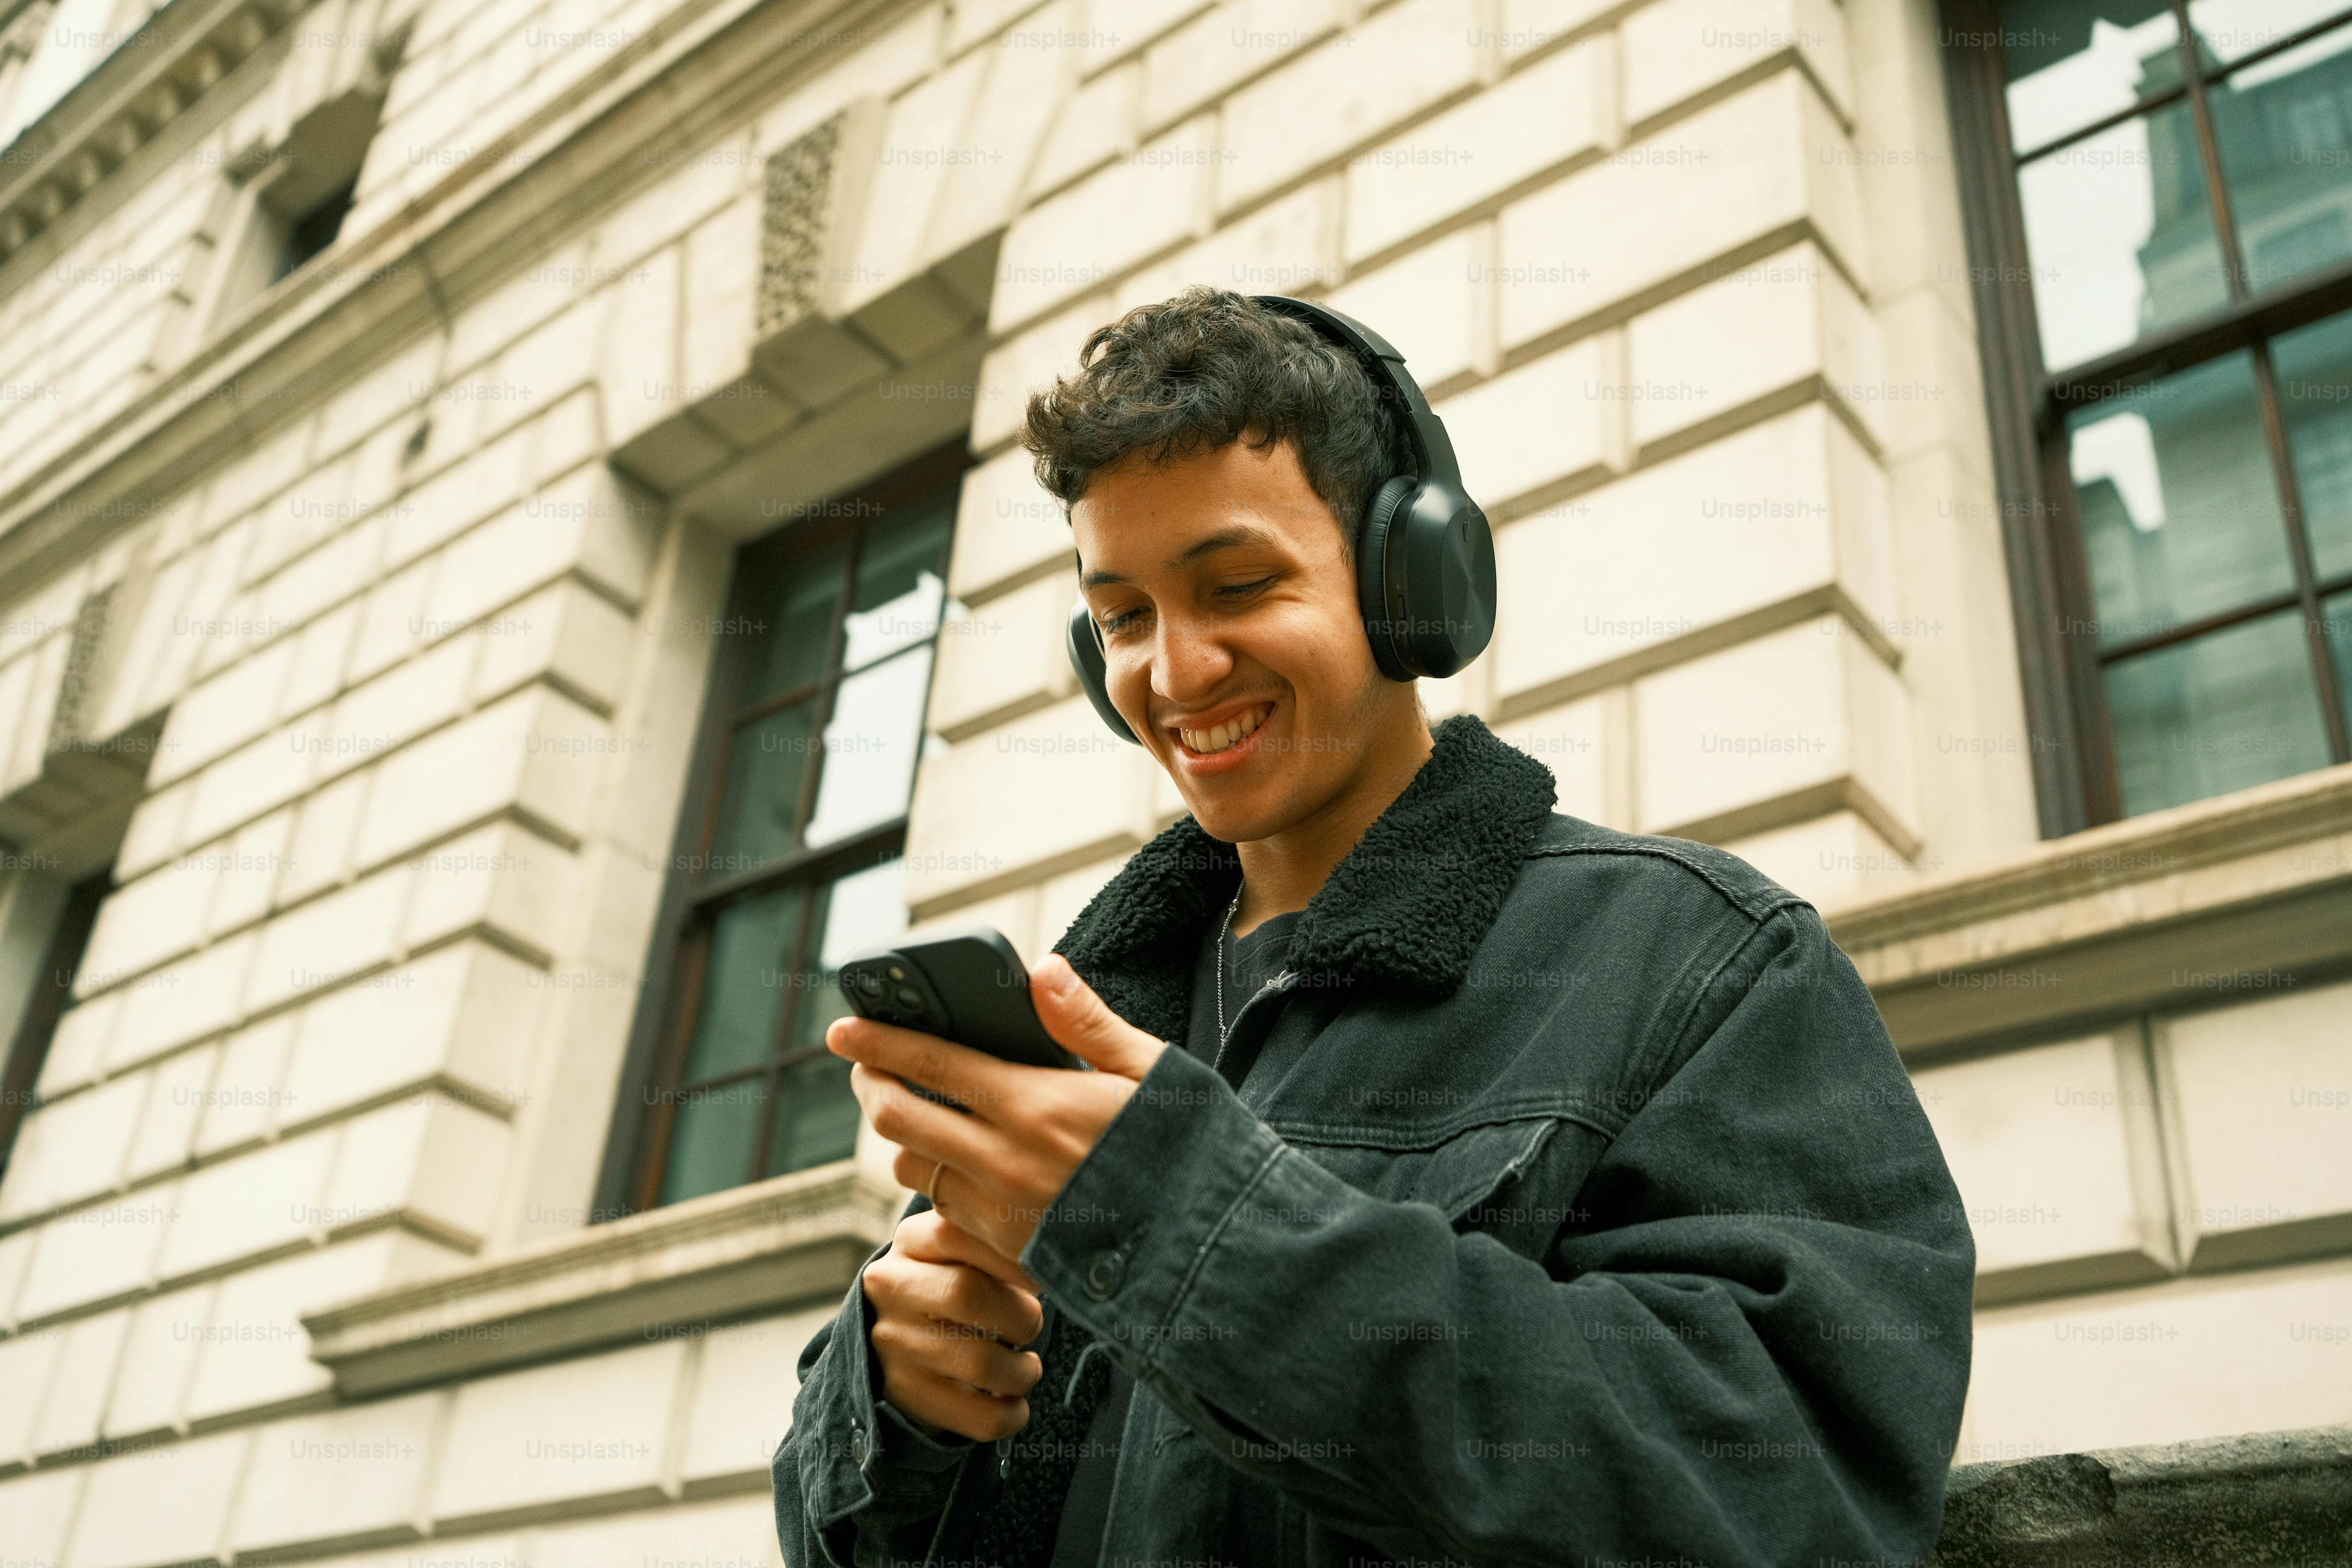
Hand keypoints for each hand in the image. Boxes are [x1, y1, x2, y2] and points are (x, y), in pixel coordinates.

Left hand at [828, 952, 1167, 1267]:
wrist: (1202, 1246)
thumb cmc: (1183, 1149)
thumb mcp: (1148, 1072)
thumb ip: (1086, 1021)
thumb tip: (1043, 971)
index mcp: (1036, 1106)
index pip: (930, 1066)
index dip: (878, 1044)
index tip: (842, 1028)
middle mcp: (1005, 1161)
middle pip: (898, 1120)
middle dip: (871, 1086)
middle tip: (866, 1066)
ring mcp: (1000, 1210)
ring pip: (911, 1167)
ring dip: (901, 1138)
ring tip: (913, 1111)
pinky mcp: (1004, 1248)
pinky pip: (941, 1209)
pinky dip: (935, 1178)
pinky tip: (956, 1159)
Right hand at [863, 1207, 1044, 1442]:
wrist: (891, 1340)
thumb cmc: (949, 1285)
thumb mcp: (958, 1250)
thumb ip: (996, 1244)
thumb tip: (1057, 1252)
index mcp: (913, 1242)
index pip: (959, 1231)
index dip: (1015, 1257)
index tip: (1041, 1278)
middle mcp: (893, 1289)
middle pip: (966, 1293)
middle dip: (1021, 1316)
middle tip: (1032, 1326)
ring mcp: (895, 1346)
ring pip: (980, 1364)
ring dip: (1024, 1372)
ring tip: (1026, 1367)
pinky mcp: (906, 1396)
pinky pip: (981, 1418)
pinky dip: (1013, 1414)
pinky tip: (1012, 1401)